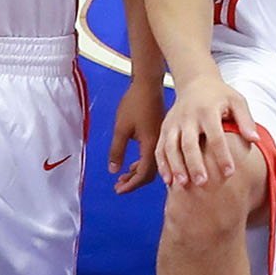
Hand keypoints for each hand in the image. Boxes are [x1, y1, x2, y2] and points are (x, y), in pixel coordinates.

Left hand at [108, 73, 168, 192]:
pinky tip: (133, 164)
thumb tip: (113, 170)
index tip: (118, 190)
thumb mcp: (121, 129)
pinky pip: (153, 157)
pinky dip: (142, 163)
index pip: (143, 174)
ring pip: (152, 165)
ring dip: (137, 173)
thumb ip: (117, 151)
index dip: (131, 185)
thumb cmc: (135, 103)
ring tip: (122, 177)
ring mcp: (161, 141)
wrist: (148, 84)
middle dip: (133, 182)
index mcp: (151, 146)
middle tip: (118, 187)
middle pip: (150, 174)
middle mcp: (160, 146)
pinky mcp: (160, 136)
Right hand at [156, 77, 251, 189]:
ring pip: (170, 146)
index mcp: (208, 110)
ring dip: (175, 166)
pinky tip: (168, 179)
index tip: (230, 173)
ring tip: (182, 184)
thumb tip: (255, 140)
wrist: (195, 81)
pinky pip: (160, 147)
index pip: (215, 136)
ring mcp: (174, 122)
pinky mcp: (165, 127)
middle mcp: (188, 117)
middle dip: (195, 164)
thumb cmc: (219, 95)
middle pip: (189, 143)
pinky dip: (163, 164)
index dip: (222, 155)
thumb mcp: (237, 101)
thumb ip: (246, 120)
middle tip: (203, 183)